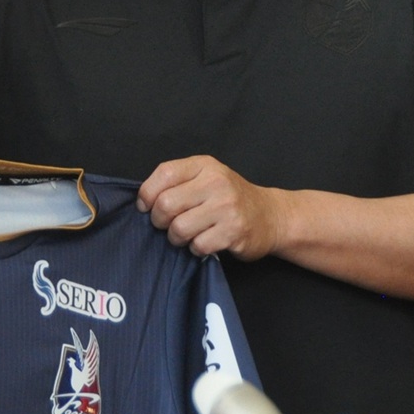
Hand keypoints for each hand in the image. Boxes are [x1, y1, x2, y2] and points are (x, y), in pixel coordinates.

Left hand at [138, 155, 286, 259]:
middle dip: (159, 220)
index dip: (147, 194)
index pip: (164, 174)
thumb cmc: (229, 198)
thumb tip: (143, 201)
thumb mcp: (206, 177)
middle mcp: (216, 182)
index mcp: (204, 165)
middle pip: (166, 204)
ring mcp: (227, 207)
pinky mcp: (234, 232)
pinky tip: (204, 242)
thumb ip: (178, 181)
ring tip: (187, 235)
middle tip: (167, 225)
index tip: (146, 207)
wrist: (270, 216)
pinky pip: (198, 245)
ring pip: (179, 228)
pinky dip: (196, 248)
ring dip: (176, 238)